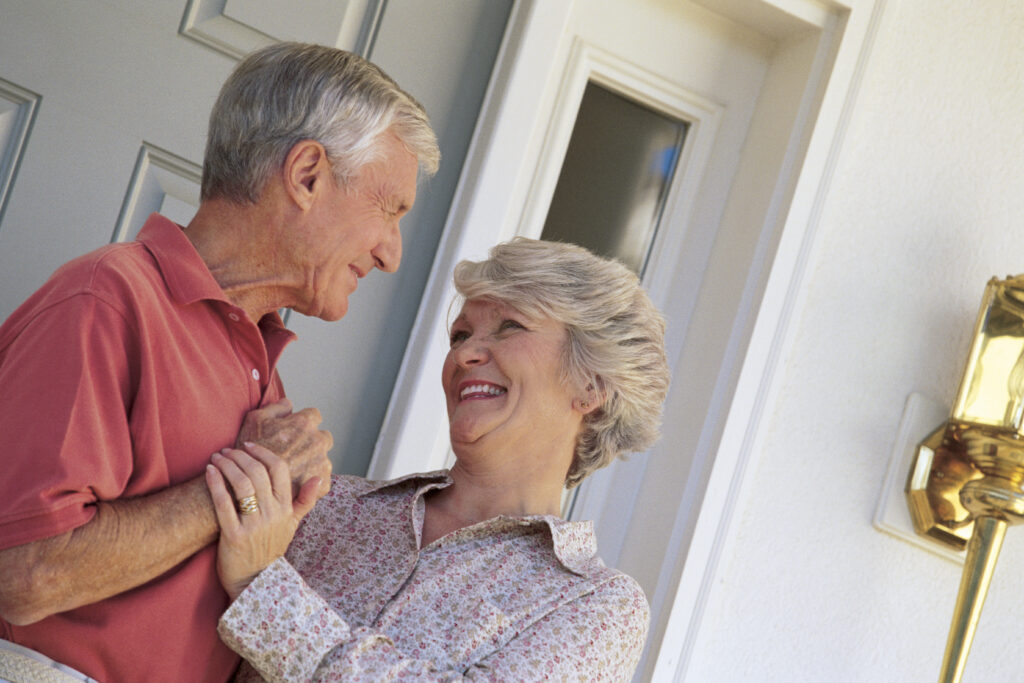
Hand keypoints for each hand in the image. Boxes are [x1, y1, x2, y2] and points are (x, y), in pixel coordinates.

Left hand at [206, 443, 319, 599]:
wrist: (254, 582)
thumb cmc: (271, 549)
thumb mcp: (293, 525)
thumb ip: (306, 500)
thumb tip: (320, 477)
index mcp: (287, 509)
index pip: (279, 470)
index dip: (263, 453)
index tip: (248, 446)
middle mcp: (273, 515)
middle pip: (258, 473)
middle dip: (240, 456)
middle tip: (227, 450)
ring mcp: (254, 525)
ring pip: (242, 484)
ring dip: (228, 465)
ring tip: (216, 458)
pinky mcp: (234, 536)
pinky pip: (224, 504)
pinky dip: (216, 484)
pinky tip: (209, 472)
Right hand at [237, 399, 332, 497]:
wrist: (251, 484)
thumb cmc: (251, 451)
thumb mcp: (256, 420)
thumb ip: (276, 407)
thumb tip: (288, 403)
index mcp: (304, 424)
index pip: (314, 415)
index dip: (303, 422)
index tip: (295, 430)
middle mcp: (317, 442)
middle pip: (322, 436)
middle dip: (312, 441)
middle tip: (294, 450)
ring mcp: (322, 462)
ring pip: (323, 457)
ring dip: (312, 460)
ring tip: (293, 467)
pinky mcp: (323, 482)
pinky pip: (322, 477)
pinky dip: (311, 478)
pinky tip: (297, 480)